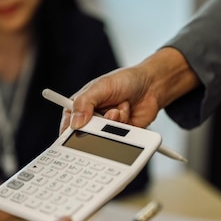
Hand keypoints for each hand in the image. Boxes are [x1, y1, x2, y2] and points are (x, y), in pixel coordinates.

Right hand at [60, 47, 199, 131]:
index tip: (78, 132)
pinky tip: (127, 114)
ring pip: (105, 138)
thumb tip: (75, 122)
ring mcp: (107, 128)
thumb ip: (85, 102)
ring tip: (120, 108)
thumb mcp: (101, 86)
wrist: (151, 85)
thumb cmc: (125, 80)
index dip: (70, 131)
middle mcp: (93, 119)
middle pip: (87, 135)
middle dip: (98, 125)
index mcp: (81, 106)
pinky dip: (125, 127)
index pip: (69, 124)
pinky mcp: (122, 135)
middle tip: (107, 113)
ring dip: (114, 123)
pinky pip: (120, 140)